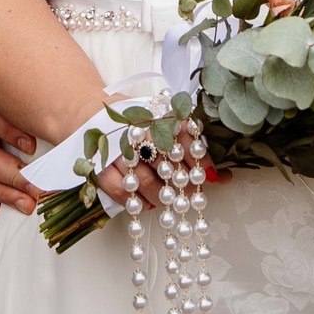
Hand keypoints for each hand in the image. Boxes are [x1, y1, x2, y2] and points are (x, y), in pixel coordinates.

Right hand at [97, 124, 231, 212]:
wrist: (88, 110)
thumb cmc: (133, 119)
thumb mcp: (162, 120)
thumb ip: (191, 146)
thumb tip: (225, 177)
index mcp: (155, 112)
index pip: (185, 136)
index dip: (202, 160)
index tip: (212, 176)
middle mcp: (137, 129)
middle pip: (168, 163)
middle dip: (184, 184)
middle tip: (190, 193)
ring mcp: (116, 150)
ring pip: (145, 182)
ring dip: (162, 196)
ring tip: (169, 198)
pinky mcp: (100, 166)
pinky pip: (121, 192)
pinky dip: (137, 203)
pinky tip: (146, 203)